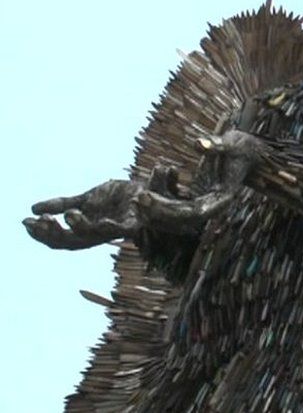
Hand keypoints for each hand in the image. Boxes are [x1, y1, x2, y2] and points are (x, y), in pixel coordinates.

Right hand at [24, 179, 144, 249]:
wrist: (148, 189)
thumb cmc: (118, 197)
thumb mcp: (87, 199)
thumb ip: (63, 203)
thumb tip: (33, 208)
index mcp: (87, 230)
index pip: (61, 239)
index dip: (42, 233)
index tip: (24, 221)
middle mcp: (100, 234)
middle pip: (73, 242)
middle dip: (53, 234)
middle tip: (38, 221)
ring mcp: (117, 230)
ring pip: (96, 235)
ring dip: (81, 227)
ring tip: (69, 215)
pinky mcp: (136, 222)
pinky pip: (125, 227)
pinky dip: (114, 224)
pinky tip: (103, 219)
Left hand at [130, 130, 263, 224]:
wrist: (250, 153)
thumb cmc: (242, 147)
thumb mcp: (232, 143)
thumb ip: (216, 145)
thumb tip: (198, 143)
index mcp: (222, 198)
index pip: (192, 212)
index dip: (168, 208)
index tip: (147, 197)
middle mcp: (212, 206)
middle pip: (182, 219)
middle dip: (158, 211)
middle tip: (137, 198)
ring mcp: (204, 204)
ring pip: (177, 217)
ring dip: (157, 212)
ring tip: (136, 199)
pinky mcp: (197, 198)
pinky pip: (176, 206)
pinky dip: (161, 204)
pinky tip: (144, 194)